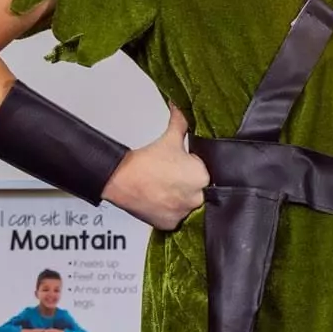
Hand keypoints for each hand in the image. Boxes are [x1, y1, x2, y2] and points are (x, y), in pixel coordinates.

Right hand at [105, 105, 207, 230]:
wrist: (120, 179)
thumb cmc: (144, 163)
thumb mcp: (170, 138)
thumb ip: (181, 122)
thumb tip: (182, 108)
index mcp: (202, 176)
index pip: (211, 174)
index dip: (200, 169)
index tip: (189, 167)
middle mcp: (196, 197)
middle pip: (203, 191)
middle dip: (193, 184)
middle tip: (177, 177)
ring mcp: (183, 212)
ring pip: (190, 205)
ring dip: (183, 198)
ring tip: (168, 187)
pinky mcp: (170, 224)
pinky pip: (177, 217)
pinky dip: (171, 210)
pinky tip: (162, 198)